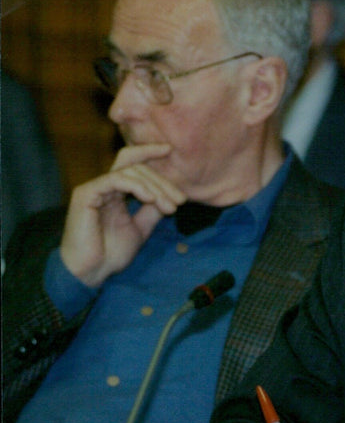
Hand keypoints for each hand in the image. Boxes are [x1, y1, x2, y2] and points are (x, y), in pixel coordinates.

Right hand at [60, 144, 184, 287]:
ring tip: (170, 207)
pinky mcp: (86, 194)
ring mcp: (94, 188)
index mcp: (115, 192)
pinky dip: (136, 186)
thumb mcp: (140, 228)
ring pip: (129, 172)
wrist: (91, 272)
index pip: (132, 163)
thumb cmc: (111, 253)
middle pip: (137, 167)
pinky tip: (150, 198)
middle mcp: (104, 186)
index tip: (170, 150)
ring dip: (155, 187)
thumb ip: (153, 210)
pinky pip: (115, 180)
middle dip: (163, 182)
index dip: (149, 152)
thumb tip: (171, 196)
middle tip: (181, 200)